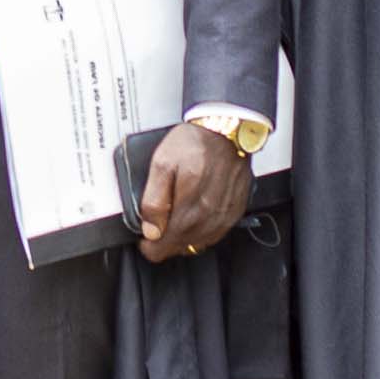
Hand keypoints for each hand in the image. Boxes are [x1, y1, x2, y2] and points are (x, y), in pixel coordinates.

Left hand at [134, 119, 253, 262]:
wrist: (227, 130)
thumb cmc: (195, 143)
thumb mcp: (162, 164)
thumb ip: (154, 201)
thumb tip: (151, 230)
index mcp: (190, 207)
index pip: (166, 245)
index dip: (150, 248)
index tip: (144, 242)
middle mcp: (210, 216)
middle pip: (182, 247)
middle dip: (164, 244)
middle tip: (155, 232)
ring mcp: (225, 216)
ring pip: (198, 243)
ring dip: (182, 240)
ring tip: (171, 226)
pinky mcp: (235, 211)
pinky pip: (215, 234)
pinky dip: (200, 234)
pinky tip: (192, 221)